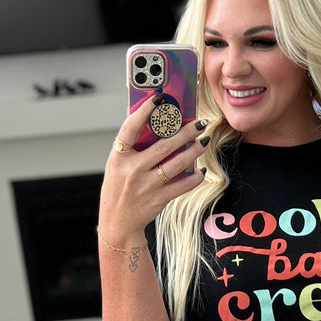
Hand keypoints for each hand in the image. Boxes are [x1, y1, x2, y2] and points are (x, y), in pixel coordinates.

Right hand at [98, 96, 209, 248]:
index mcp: (119, 157)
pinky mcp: (159, 199)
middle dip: (184, 132)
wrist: (118, 222)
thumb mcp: (117, 166)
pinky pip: (182, 186)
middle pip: (163, 146)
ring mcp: (147, 186)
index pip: (130, 128)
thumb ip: (133, 149)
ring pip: (176, 164)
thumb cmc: (119, 189)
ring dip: (193, 151)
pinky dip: (194, 177)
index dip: (144, 111)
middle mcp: (132, 170)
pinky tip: (201, 170)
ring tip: (203, 141)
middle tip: (198, 123)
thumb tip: (158, 127)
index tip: (159, 99)